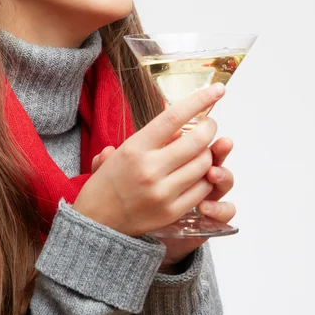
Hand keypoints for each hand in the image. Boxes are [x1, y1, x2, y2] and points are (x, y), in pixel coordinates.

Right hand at [90, 110, 235, 270]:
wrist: (96, 224)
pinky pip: (202, 189)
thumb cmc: (107, 183)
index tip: (218, 89)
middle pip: (197, 140)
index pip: (174, 117)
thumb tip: (179, 125)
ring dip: (208, 154)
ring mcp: (162, 192)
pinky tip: (198, 175)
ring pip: (204, 165)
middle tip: (209, 125)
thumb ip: (149, 137)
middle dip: (210, 129)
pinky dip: (205, 178)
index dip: (200, 100)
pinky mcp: (172, 211)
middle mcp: (150, 168)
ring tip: (201, 152)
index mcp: (135, 148)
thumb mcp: (121, 152)